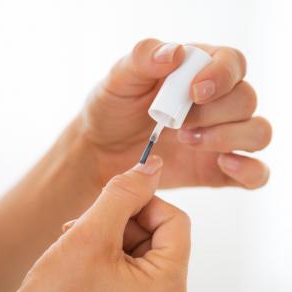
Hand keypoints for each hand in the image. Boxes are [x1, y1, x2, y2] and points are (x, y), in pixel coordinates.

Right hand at [0, 156, 189, 291]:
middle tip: (84, 225)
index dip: (143, 202)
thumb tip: (153, 167)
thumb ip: (125, 193)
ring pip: (143, 259)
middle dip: (122, 225)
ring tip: (77, 244)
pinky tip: (81, 265)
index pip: (175, 221)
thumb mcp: (91, 231)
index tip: (112, 201)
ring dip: (112, 242)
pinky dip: (110, 265)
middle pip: (159, 241)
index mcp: (168, 288)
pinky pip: (133, 281)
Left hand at [77, 38, 270, 188]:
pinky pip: (255, 173)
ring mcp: (220, 137)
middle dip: (214, 113)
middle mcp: (216, 103)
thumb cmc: (111, 109)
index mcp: (198, 71)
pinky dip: (250, 171)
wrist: (100, 151)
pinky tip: (223, 165)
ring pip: (258, 132)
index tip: (194, 92)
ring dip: (229, 137)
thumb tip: (175, 52)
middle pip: (246, 100)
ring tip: (188, 141)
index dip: (222, 75)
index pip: (232, 63)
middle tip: (177, 124)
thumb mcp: (118, 79)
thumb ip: (142, 58)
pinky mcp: (216, 170)